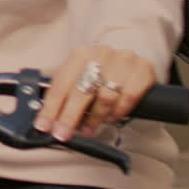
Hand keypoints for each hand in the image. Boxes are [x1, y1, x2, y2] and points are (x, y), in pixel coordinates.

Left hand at [34, 46, 155, 141]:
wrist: (130, 60)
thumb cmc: (101, 72)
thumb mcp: (79, 77)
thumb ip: (64, 95)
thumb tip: (48, 120)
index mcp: (80, 55)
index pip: (60, 85)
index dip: (50, 108)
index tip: (45, 126)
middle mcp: (101, 54)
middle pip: (81, 91)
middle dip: (69, 117)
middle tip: (63, 134)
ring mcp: (124, 60)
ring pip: (106, 97)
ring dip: (95, 118)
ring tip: (89, 128)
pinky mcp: (143, 69)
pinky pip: (129, 97)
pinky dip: (118, 112)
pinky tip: (111, 118)